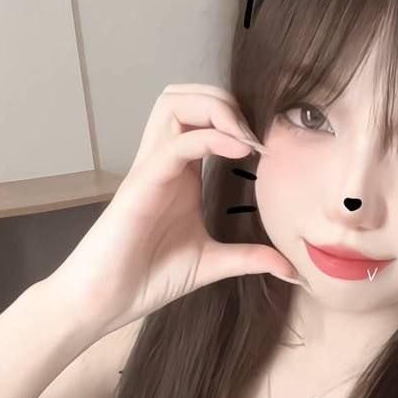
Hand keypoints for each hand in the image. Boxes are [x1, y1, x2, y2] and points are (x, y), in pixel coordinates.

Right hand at [51, 83, 298, 336]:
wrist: (104, 302)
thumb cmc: (147, 277)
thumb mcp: (212, 263)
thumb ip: (249, 258)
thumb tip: (292, 270)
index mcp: (181, 172)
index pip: (203, 116)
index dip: (239, 119)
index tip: (271, 149)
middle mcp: (164, 161)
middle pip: (185, 95)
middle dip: (225, 99)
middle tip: (256, 134)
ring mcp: (150, 169)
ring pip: (174, 103)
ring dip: (215, 107)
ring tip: (245, 138)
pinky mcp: (140, 185)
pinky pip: (175, 144)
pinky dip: (211, 137)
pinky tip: (239, 151)